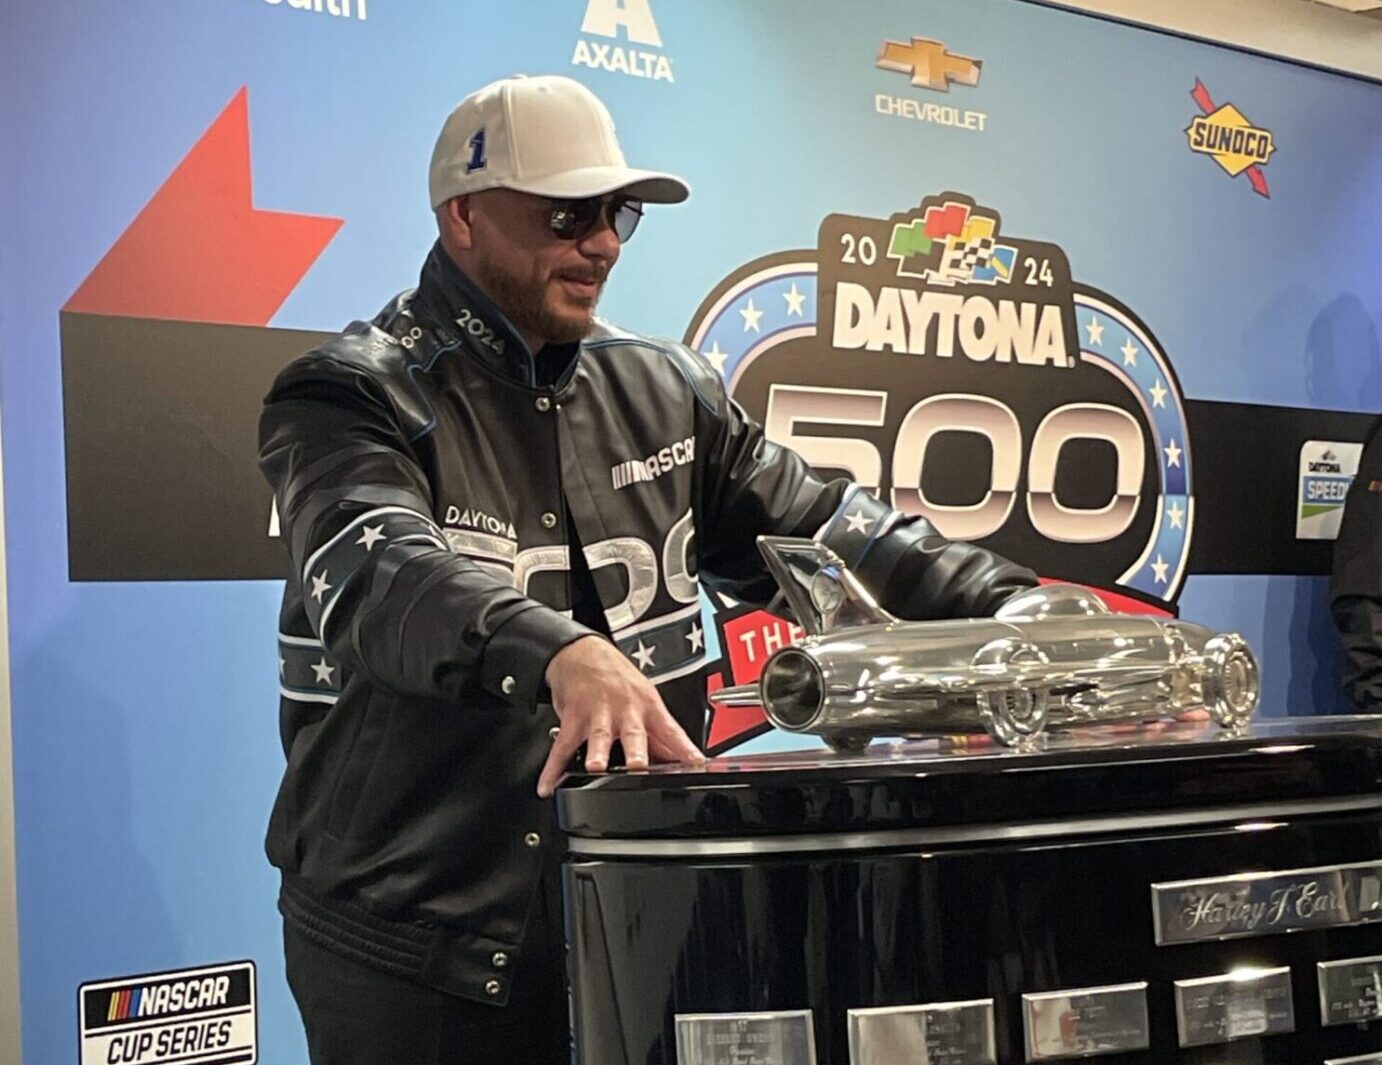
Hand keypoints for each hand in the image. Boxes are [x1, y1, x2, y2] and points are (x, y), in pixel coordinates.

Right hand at [537, 635, 704, 796]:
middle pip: (633, 732)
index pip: (670, 729)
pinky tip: (549, 785)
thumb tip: (682, 757)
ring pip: (598, 735)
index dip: (684, 746)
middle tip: (639, 765)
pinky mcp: (573, 717)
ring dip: (597, 752)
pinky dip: (553, 768)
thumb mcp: (645, 698)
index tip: (695, 762)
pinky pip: (562, 746)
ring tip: (596, 768)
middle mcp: (625, 709)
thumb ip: (660, 732)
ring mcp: (598, 713)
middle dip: (636, 750)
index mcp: (647, 705)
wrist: (582, 652)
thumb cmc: (616, 677)